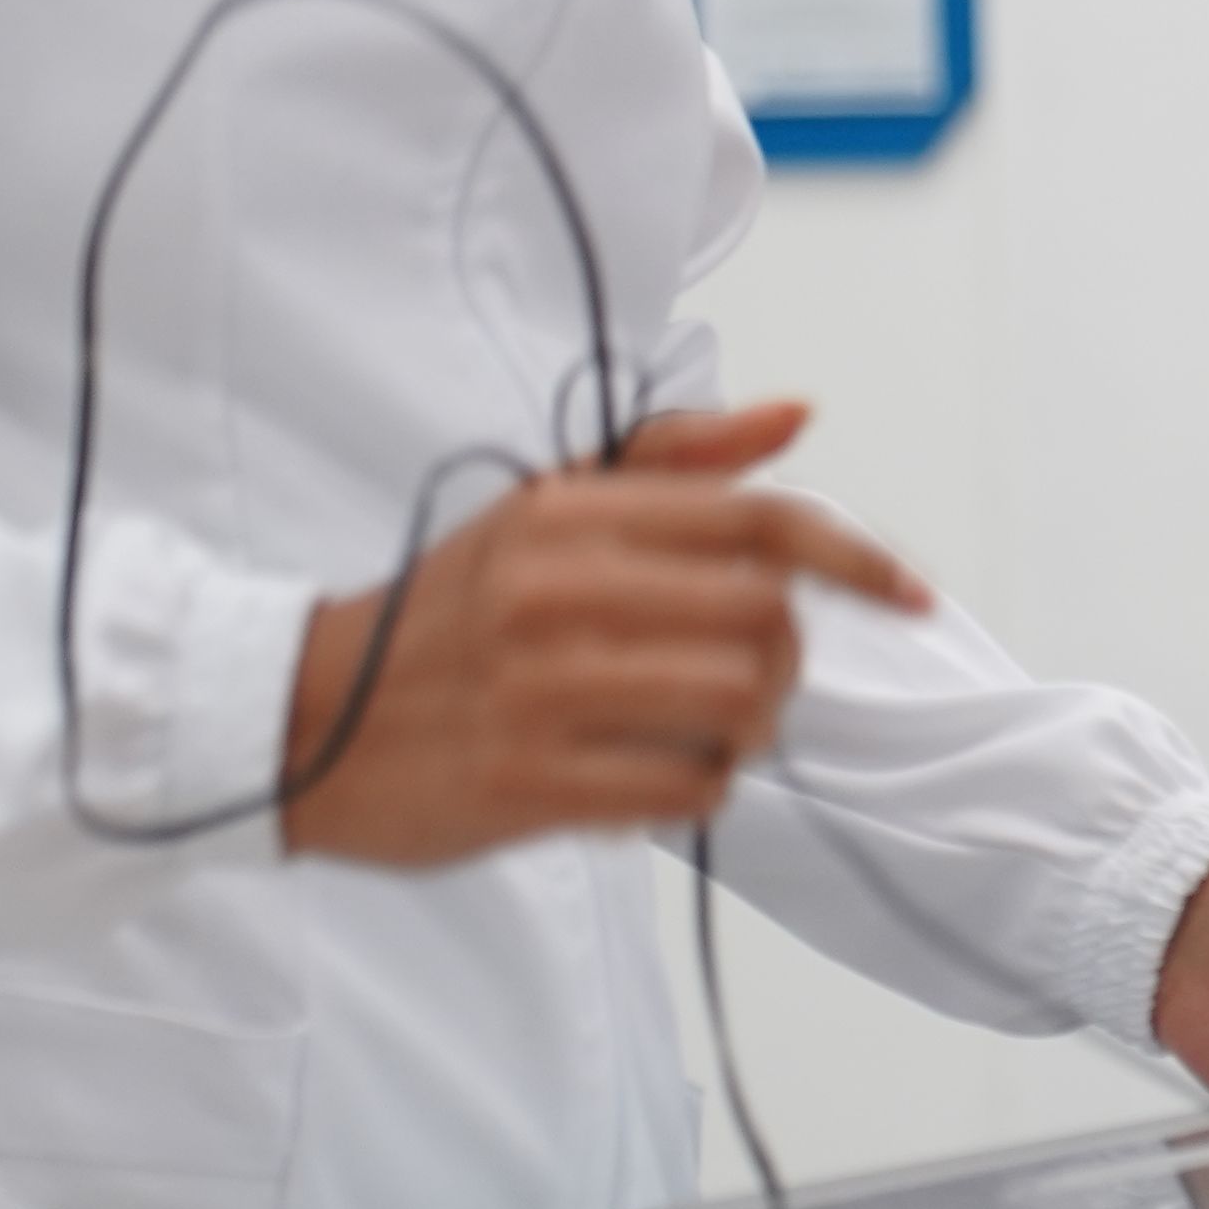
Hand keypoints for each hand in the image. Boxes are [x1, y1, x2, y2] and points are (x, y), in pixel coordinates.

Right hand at [279, 403, 927, 868]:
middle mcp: (557, 591)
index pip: (757, 521)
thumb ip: (675, 459)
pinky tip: (658, 779)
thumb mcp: (544, 510)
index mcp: (569, 516)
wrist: (295, 719)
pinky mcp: (528, 784)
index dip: (857, 557)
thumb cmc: (447, 614)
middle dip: (790, 663)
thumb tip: (795, 416)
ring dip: (752, 733)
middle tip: (755, 683)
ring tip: (708, 733)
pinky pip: (685, 792)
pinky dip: (700, 791)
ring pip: (739, 709)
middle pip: (768, 622)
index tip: (913, 596)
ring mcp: (541, 691)